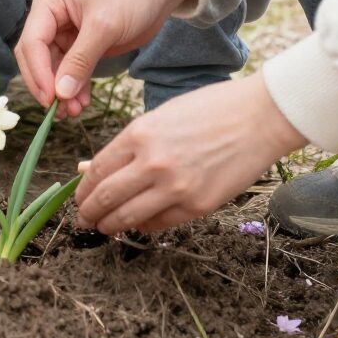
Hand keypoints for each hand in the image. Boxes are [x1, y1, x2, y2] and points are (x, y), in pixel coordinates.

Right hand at [15, 0, 194, 116]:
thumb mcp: (105, 26)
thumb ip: (81, 60)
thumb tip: (61, 94)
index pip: (32, 41)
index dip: (38, 72)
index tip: (51, 99)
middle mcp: (50, 14)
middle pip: (36, 56)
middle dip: (48, 84)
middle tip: (61, 110)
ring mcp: (63, 30)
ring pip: (52, 67)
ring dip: (61, 90)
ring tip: (74, 112)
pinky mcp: (79, 43)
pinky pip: (69, 69)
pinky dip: (74, 86)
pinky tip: (82, 102)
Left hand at [75, 72, 306, 233]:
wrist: (259, 118)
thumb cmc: (210, 110)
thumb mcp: (161, 118)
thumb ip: (126, 146)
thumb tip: (86, 168)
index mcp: (139, 134)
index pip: (96, 171)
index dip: (81, 189)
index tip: (78, 197)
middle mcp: (152, 163)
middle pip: (105, 198)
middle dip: (89, 213)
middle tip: (83, 220)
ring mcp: (175, 187)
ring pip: (127, 218)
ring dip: (110, 226)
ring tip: (104, 227)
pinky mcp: (197, 206)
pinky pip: (158, 224)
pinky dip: (142, 226)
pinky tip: (138, 223)